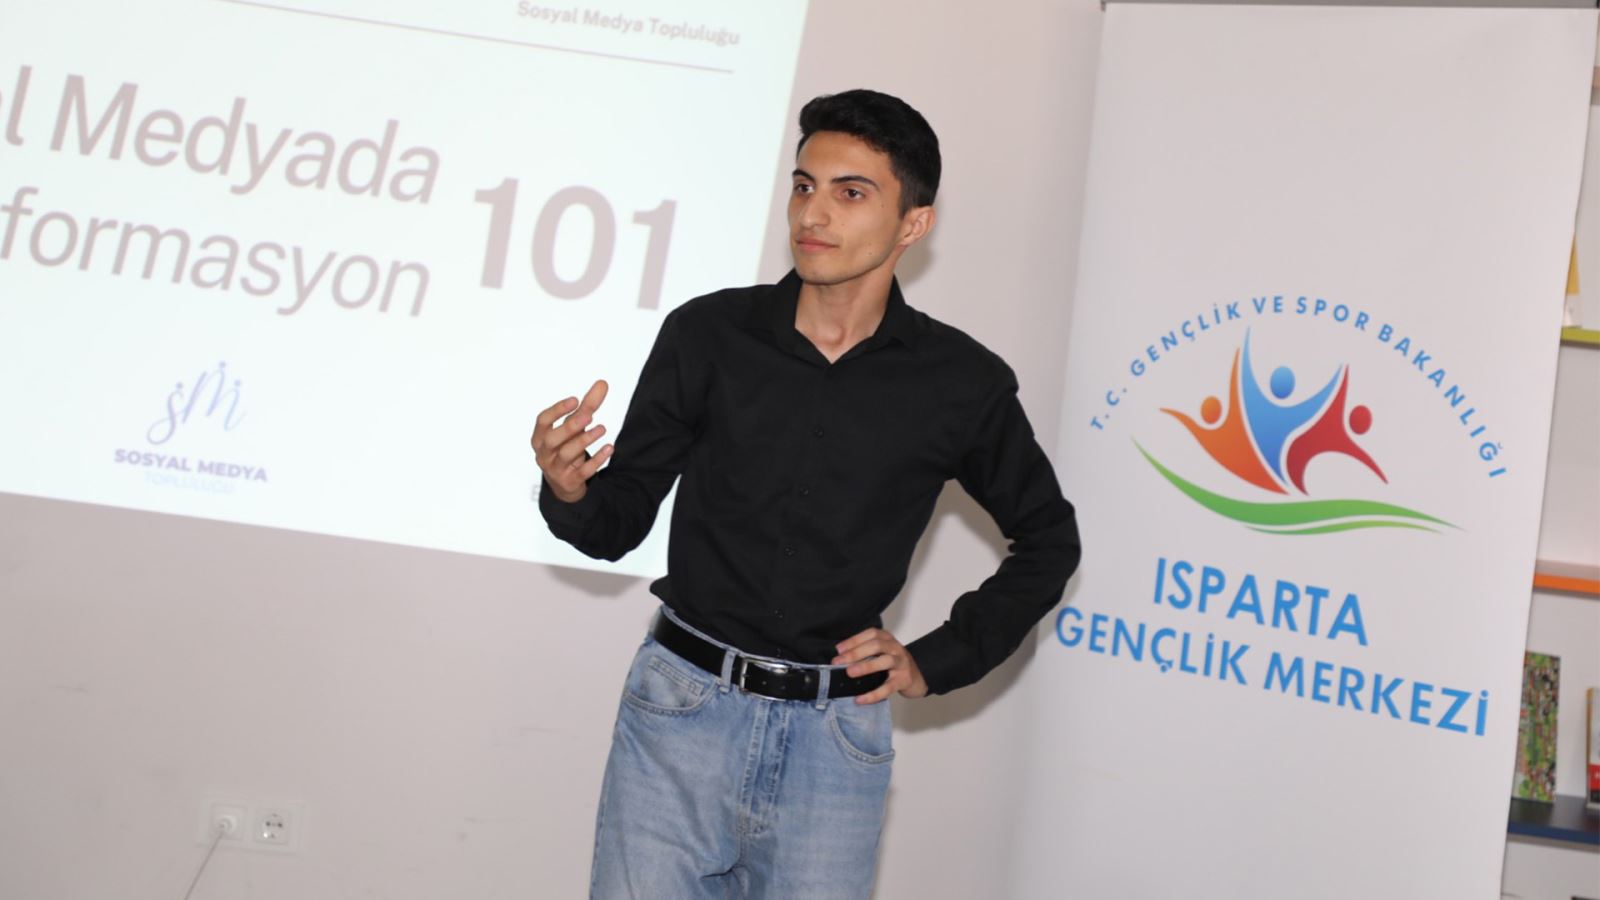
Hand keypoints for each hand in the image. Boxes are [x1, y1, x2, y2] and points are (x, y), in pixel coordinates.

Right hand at [531, 379, 611, 501]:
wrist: (564, 483)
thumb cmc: (566, 447)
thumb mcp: (574, 428)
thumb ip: (587, 406)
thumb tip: (602, 383)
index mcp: (540, 437)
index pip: (542, 421)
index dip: (557, 410)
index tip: (574, 399)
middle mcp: (544, 453)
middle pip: (553, 439)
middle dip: (570, 427)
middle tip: (588, 416)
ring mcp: (555, 469)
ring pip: (566, 454)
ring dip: (584, 440)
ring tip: (602, 428)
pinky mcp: (569, 481)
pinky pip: (582, 472)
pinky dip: (596, 460)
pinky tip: (609, 448)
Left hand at [832, 627, 928, 704]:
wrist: (917, 677)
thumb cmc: (895, 664)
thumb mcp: (883, 652)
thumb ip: (866, 652)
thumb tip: (841, 660)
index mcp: (888, 639)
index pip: (871, 634)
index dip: (854, 640)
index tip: (839, 649)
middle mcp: (895, 648)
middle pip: (876, 645)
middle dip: (855, 652)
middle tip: (839, 661)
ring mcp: (901, 663)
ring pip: (885, 661)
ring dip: (866, 666)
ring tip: (850, 672)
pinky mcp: (904, 680)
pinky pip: (888, 687)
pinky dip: (873, 694)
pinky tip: (860, 699)